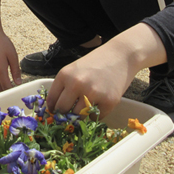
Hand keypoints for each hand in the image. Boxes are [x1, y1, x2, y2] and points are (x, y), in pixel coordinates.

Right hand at [0, 29, 21, 91]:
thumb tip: (18, 83)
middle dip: (6, 90)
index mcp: (0, 69)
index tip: (17, 91)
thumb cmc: (3, 44)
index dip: (12, 91)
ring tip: (7, 86)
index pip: (6, 86)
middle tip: (13, 89)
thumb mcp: (13, 56)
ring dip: (0, 88)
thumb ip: (16, 71)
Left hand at [46, 23, 167, 118]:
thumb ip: (64, 86)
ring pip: (79, 117)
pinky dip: (95, 114)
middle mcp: (77, 84)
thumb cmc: (95, 62)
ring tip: (85, 107)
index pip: (52, 101)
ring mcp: (93, 93)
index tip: (56, 113)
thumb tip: (54, 109)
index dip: (53, 109)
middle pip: (63, 111)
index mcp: (65, 75)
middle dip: (65, 114)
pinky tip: (98, 104)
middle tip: (70, 114)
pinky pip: (95, 117)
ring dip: (80, 116)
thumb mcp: (74, 69)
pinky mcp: (109, 101)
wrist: (121, 55)